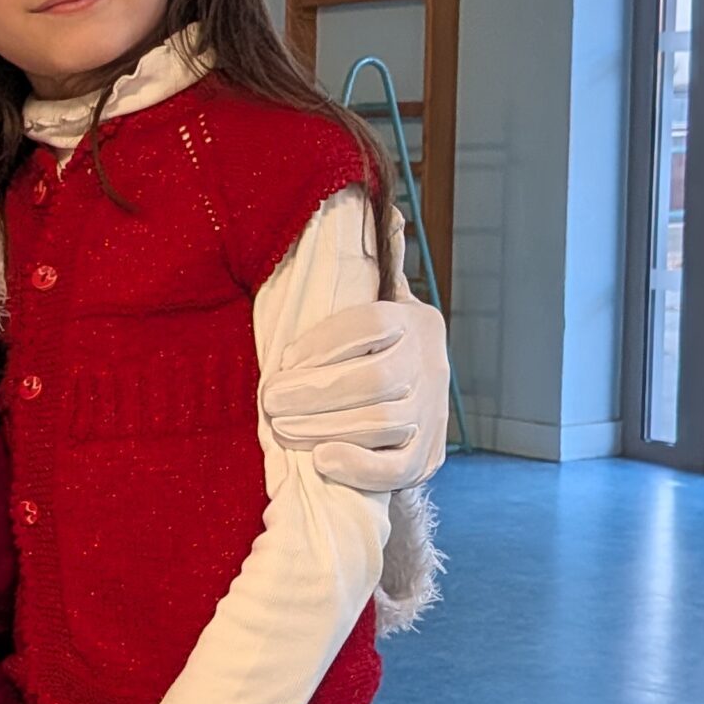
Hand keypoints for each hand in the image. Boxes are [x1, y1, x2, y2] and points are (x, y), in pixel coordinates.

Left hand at [262, 296, 448, 490]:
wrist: (407, 400)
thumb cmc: (364, 350)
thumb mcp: (367, 308)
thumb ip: (349, 286)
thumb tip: (326, 236)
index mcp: (415, 321)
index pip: (372, 323)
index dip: (324, 343)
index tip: (285, 360)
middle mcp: (431, 365)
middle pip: (375, 379)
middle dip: (313, 393)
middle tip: (270, 401)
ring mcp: (433, 413)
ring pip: (383, 422)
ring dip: (323, 427)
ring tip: (282, 428)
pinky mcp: (428, 456)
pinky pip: (398, 468)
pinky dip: (359, 466)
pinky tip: (321, 459)